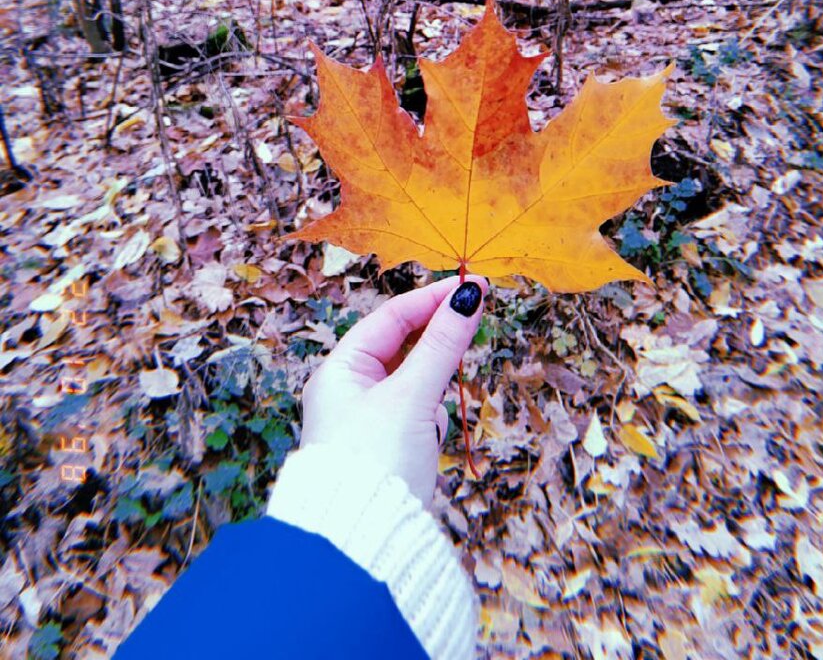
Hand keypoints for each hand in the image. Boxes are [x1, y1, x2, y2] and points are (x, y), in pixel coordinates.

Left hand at [298, 276, 487, 503]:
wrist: (363, 545)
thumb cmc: (376, 463)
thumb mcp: (413, 397)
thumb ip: (443, 345)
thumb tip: (468, 297)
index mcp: (340, 370)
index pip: (392, 317)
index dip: (434, 298)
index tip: (475, 285)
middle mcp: (349, 391)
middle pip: (404, 347)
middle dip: (435, 347)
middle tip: (473, 325)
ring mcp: (368, 421)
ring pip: (415, 384)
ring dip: (432, 392)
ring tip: (427, 418)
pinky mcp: (388, 450)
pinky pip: (418, 416)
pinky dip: (430, 421)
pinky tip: (426, 445)